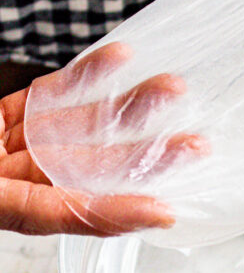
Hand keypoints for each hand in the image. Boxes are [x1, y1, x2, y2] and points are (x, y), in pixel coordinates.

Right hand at [0, 43, 203, 235]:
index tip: (167, 209)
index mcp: (10, 208)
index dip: (120, 213)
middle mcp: (18, 180)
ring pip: (83, 126)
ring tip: (174, 91)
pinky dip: (87, 74)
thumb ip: (40, 210)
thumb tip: (134, 208)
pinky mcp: (8, 113)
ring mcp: (14, 143)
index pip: (74, 214)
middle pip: (92, 170)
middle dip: (146, 157)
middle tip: (196, 146)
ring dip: (130, 108)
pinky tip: (122, 58)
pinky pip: (54, 93)